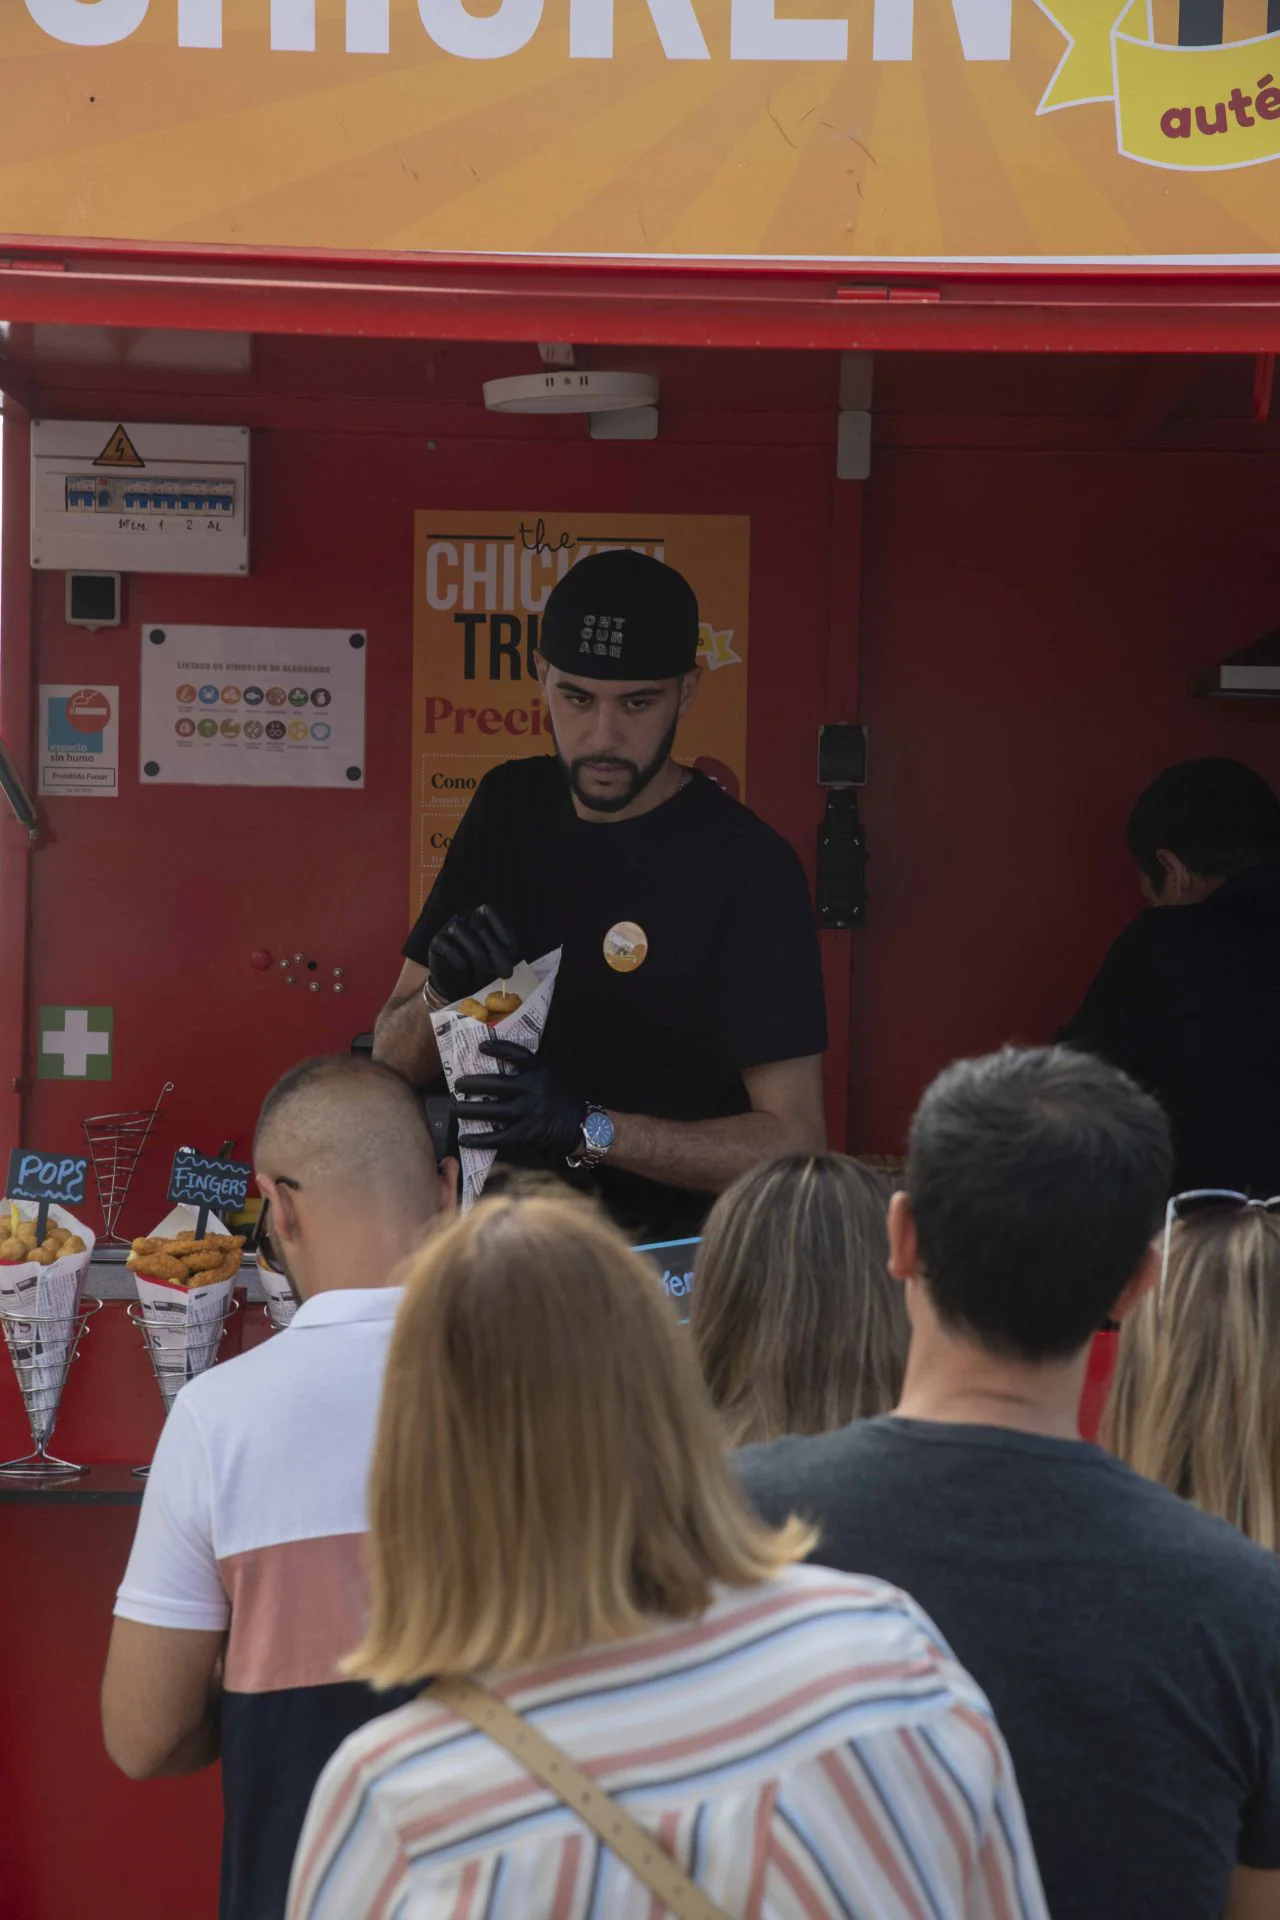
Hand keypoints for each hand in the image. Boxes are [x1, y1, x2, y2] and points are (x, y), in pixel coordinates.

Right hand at [426, 905, 518, 1004]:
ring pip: (460, 931)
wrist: (457, 983)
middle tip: (504, 971)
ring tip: (485, 970)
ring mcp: (448, 929)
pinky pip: (445, 944)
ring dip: (476, 953)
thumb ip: (504, 950)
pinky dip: (456, 956)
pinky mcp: (436, 942)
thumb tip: (510, 951)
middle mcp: (463, 919)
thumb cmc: (479, 966)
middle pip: (478, 925)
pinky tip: (464, 967)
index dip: (500, 927)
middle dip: (494, 950)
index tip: (509, 947)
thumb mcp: (497, 957)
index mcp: (479, 917)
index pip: (488, 911)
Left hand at [451, 1040, 585, 1157]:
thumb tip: (489, 1069)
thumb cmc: (556, 1100)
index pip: (517, 1055)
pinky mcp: (526, 1134)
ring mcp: (530, 1112)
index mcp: (539, 1072)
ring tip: (454, 1107)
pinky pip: (497, 1137)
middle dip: (472, 1084)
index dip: (498, 1048)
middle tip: (457, 1084)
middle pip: (496, 1084)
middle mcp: (534, 1089)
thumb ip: (525, 1074)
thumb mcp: (546, 1078)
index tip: (481, 1046)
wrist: (581, 1125)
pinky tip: (463, 1138)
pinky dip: (478, 1139)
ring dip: (469, 1110)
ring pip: (492, 1111)